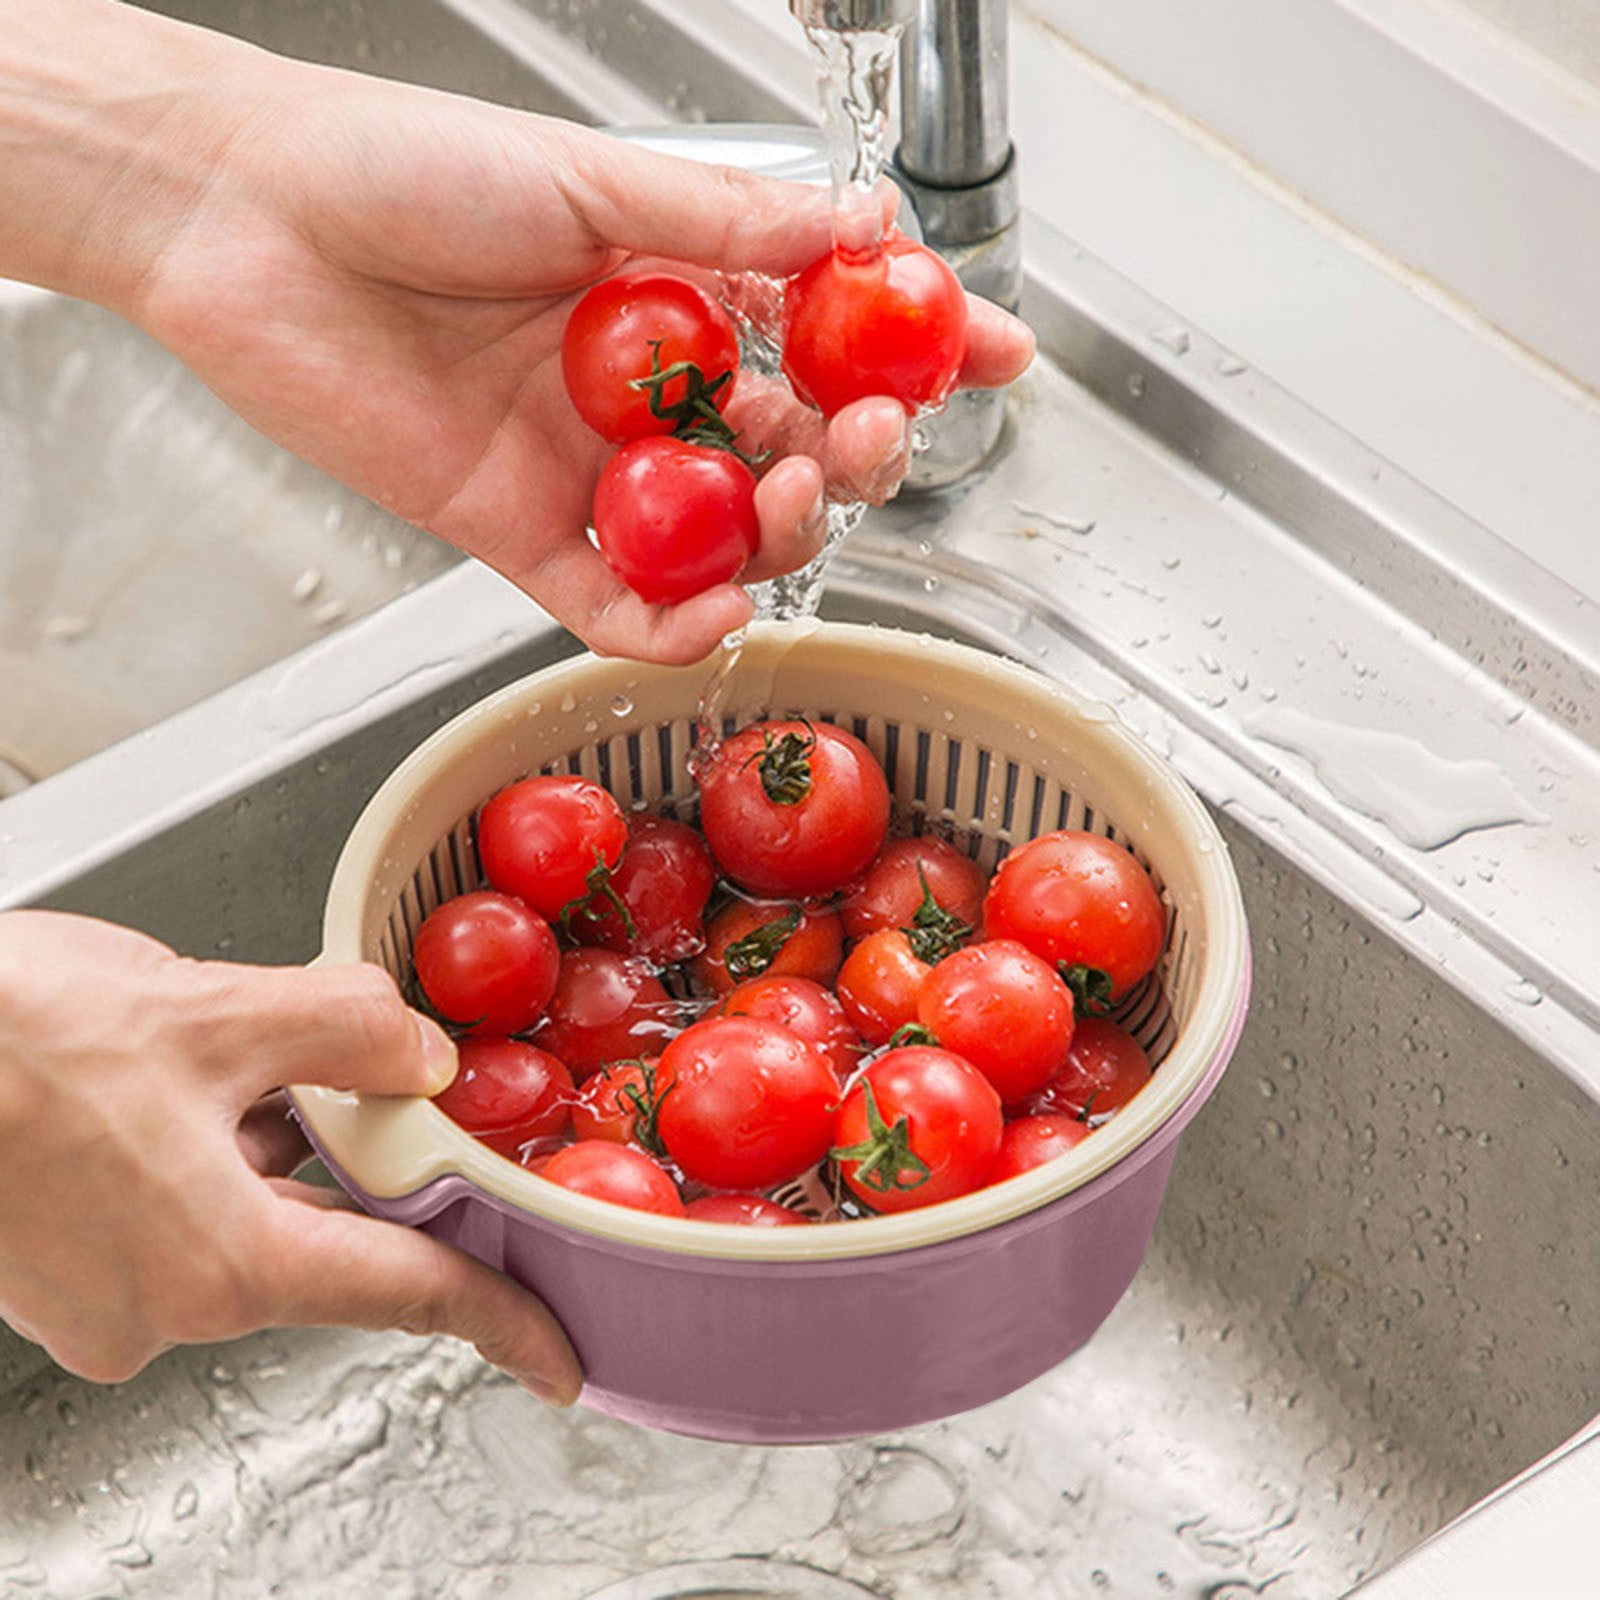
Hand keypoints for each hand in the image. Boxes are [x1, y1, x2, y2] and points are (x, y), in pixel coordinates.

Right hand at [0, 911, 581, 1401]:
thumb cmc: (3, 1039)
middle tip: (320, 1069)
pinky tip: (160, 1087)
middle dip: (341, 1149)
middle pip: (323, 1235)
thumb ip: (349, 1029)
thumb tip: (418, 1055)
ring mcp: (101, 1299)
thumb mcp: (214, 1009)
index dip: (497, 1321)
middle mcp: (161, 1306)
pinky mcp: (60, 1271)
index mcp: (219, 1261)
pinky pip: (176, 1214)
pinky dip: (199, 1152)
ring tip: (198, 1060)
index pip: (404, 1295)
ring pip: (244, 1213)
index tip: (555, 1356)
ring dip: (258, 1138)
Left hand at [33, 10, 1031, 661]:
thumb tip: (866, 227)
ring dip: (779, 534)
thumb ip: (732, 221)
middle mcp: (646, 386)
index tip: (996, 356)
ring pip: (721, 531)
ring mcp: (589, 466)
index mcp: (674, 288)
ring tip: (796, 507)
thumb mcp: (592, 179)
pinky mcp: (519, 532)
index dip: (915, 346)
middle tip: (879, 439)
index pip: (823, 329)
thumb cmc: (403, 167)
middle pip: (790, 446)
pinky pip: (618, 602)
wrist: (245, 221)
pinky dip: (675, 620)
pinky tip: (720, 605)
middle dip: (854, 449)